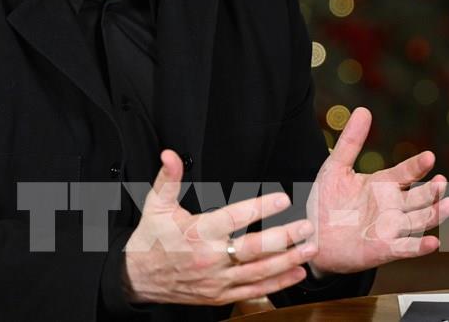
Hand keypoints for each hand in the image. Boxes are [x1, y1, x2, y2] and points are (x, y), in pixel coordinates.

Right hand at [124, 149, 317, 305]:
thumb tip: (171, 153)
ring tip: (310, 248)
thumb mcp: (156, 204)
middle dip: (284, 238)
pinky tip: (297, 273)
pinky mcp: (220, 295)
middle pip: (253, 249)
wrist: (139, 278)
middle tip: (306, 226)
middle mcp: (211, 257)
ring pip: (259, 272)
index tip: (283, 198)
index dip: (260, 208)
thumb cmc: (152, 237)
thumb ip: (169, 178)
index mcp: (198, 232)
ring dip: (288, 260)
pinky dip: (277, 284)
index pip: (234, 218)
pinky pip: (253, 291)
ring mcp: (217, 280)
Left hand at [307, 108, 448, 274]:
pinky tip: (434, 242)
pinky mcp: (384, 250)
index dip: (418, 165)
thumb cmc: (328, 202)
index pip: (406, 172)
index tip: (429, 157)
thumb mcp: (336, 168)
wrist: (314, 237)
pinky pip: (406, 248)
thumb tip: (363, 110)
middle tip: (441, 182)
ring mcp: (391, 228)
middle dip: (431, 190)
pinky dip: (420, 246)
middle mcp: (392, 206)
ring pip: (419, 220)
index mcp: (384, 184)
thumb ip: (350, 142)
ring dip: (435, 213)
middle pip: (419, 197)